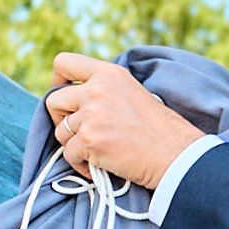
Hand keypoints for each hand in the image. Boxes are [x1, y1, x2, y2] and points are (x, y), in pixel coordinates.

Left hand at [43, 54, 196, 189]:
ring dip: (73, 144)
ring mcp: (91, 115)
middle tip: (76, 132)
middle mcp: (97, 90)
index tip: (62, 92)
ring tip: (95, 152)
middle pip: (53, 100)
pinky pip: (68, 154)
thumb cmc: (158, 129)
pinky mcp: (89, 140)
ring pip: (60, 131)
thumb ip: (105, 89)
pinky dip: (80, 164)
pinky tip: (97, 166)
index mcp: (109, 74)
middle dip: (59, 118)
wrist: (175, 154)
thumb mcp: (132, 92)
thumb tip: (78, 97)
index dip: (56, 79)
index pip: (64, 62)